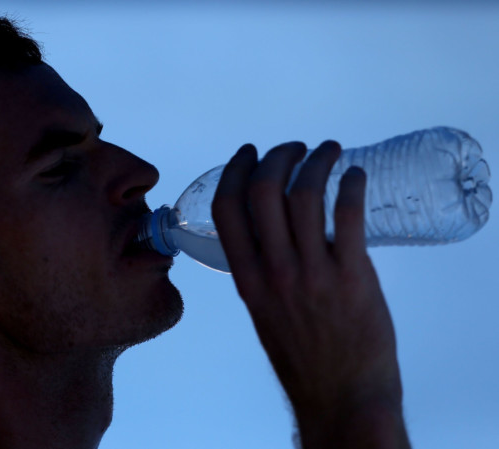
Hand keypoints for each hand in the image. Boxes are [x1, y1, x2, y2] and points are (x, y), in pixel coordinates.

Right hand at [211, 141, 409, 447]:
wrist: (340, 394)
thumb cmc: (303, 357)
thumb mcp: (264, 312)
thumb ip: (262, 273)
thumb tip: (274, 233)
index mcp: (246, 278)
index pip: (227, 210)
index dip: (234, 170)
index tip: (248, 152)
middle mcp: (273, 270)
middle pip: (264, 191)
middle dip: (278, 156)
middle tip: (295, 148)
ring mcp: (312, 272)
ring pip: (305, 196)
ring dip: (317, 161)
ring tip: (329, 151)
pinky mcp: (352, 276)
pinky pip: (347, 216)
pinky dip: (351, 185)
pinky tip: (355, 176)